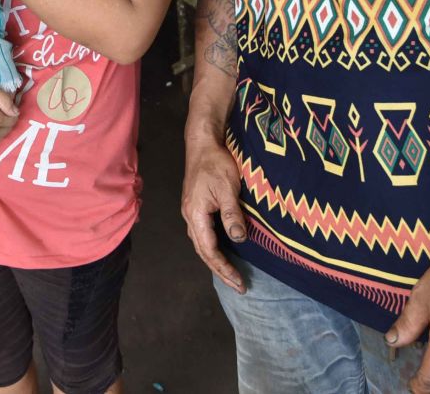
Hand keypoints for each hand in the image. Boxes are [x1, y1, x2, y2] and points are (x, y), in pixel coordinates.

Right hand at [180, 133, 246, 292]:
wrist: (202, 143)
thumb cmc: (216, 163)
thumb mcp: (227, 189)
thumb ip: (232, 215)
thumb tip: (239, 240)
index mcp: (195, 214)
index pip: (209, 250)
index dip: (224, 268)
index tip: (239, 282)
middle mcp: (189, 216)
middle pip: (202, 251)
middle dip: (220, 270)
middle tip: (239, 286)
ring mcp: (191, 211)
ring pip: (201, 244)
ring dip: (215, 261)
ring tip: (231, 274)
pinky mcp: (196, 206)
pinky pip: (203, 234)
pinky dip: (213, 248)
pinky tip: (223, 250)